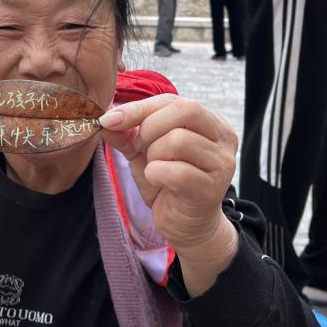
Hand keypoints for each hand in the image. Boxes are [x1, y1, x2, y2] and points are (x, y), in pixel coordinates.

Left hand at [99, 95, 238, 295]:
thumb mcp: (143, 152)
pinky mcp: (211, 189)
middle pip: (184, 111)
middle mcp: (223, 138)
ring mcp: (221, 163)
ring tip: (155, 168)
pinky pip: (175, 171)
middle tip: (140, 150)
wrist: (185, 225)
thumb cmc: (168, 183)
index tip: (110, 120)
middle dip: (149, 129)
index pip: (173, 101)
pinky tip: (159, 183)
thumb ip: (126, 133)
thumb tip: (103, 119)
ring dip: (153, 156)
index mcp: (210, 122)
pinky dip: (156, 175)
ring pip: (177, 140)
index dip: (138, 109)